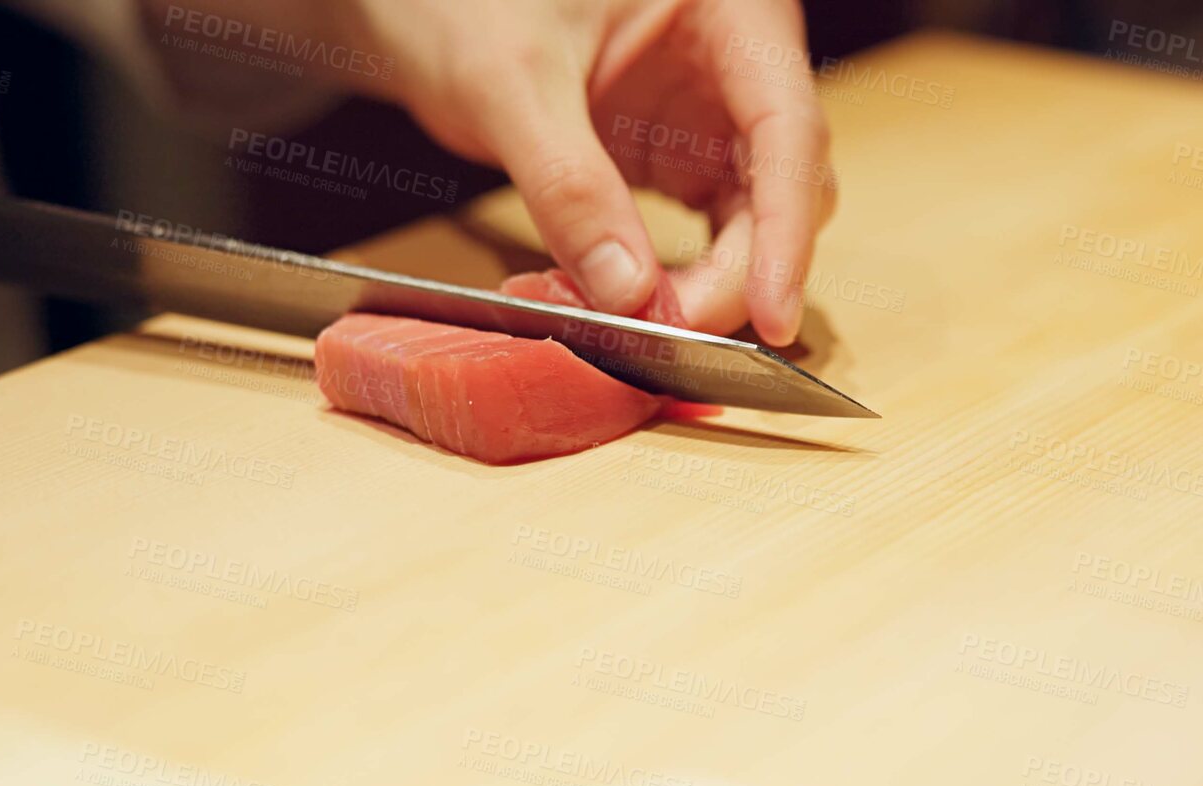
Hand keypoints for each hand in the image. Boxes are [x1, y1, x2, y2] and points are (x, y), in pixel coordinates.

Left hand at [147, 0, 835, 344]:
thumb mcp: (510, 81)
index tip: (771, 315)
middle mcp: (739, 63)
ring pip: (748, 222)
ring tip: (629, 326)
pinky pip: (701, 234)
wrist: (414, 2)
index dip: (786, 230)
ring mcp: (711, 114)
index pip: (788, 131)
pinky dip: (665, 279)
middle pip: (779, 188)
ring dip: (701, 287)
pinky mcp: (677, 156)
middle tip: (665, 336)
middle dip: (734, 274)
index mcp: (733, 13)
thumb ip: (568, 183)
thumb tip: (629, 295)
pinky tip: (616, 303)